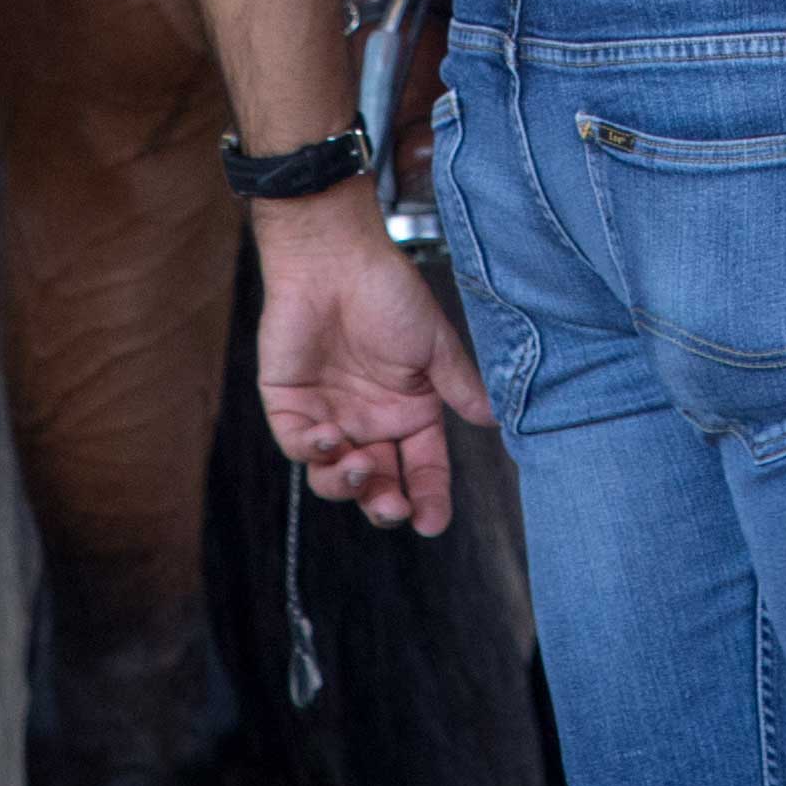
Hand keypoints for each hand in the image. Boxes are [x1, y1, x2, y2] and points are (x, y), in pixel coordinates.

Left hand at [250, 204, 489, 535]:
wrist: (334, 262)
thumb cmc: (389, 295)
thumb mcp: (433, 344)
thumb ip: (459, 386)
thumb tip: (494, 423)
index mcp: (408, 412)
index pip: (422, 468)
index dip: (430, 497)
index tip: (433, 523)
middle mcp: (370, 422)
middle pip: (378, 483)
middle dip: (385, 503)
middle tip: (393, 508)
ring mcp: (330, 417)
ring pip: (335, 477)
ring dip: (349, 484)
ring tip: (360, 465)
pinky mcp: (290, 408)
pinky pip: (300, 448)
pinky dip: (316, 452)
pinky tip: (332, 438)